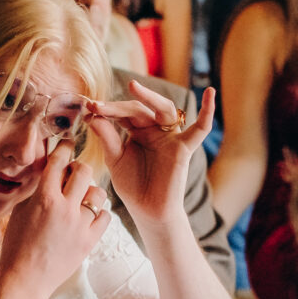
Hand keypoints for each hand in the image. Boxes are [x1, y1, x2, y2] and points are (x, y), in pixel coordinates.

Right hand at [0, 146, 111, 298]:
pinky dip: (98, 213)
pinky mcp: (90, 241)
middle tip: (73, 174)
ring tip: (81, 200)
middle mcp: (65, 208)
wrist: (25, 280)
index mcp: (44, 198)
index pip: (59, 161)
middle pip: (84, 171)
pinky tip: (88, 217)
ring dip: (90, 192)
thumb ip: (37, 189)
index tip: (67, 143)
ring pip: (98, 193)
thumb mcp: (20, 211)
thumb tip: (50, 170)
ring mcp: (80, 226)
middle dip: (79, 168)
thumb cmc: (16, 246)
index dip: (64, 147)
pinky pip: (105, 216)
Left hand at [86, 85, 214, 225]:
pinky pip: (200, 129)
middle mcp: (155, 129)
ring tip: (134, 86)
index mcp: (138, 130)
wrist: (148, 211)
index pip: (123, 113)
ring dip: (150, 97)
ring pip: (164, 109)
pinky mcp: (184, 148)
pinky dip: (208, 112)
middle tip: (97, 106)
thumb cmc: (133, 186)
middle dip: (118, 106)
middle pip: (139, 109)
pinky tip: (210, 93)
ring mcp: (171, 137)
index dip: (106, 110)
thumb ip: (107, 139)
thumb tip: (93, 117)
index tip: (88, 109)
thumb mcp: (115, 160)